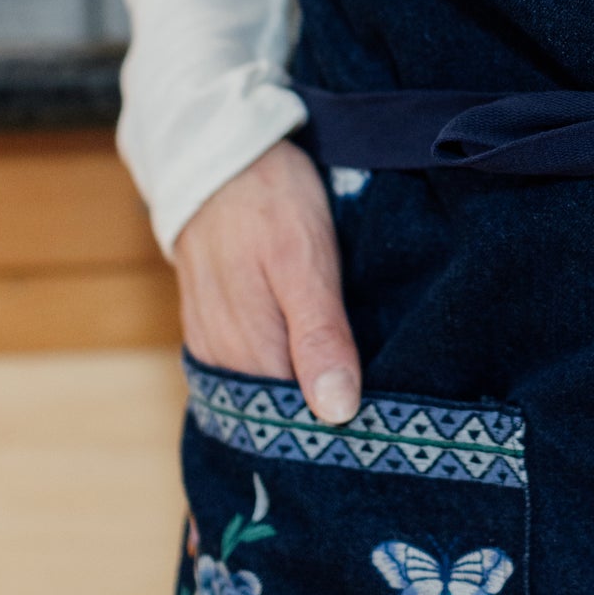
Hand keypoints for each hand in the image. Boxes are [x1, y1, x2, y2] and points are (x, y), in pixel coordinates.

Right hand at [174, 139, 361, 424]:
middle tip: (379, 425)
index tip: (380, 438)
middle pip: (274, 419)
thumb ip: (319, 337)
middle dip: (320, 426)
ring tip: (356, 405)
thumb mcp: (305, 261)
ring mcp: (213, 344)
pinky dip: (279, 379)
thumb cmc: (269, 201)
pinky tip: (312, 373)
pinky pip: (247, 372)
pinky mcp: (213, 326)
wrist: (218, 154)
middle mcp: (222, 361)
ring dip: (301, 405)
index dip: (335, 440)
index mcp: (248, 353)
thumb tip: (337, 413)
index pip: (292, 428)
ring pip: (260, 397)